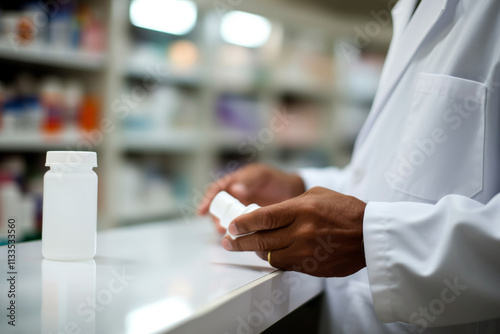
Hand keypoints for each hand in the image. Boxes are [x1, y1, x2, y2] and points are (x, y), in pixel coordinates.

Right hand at [198, 163, 304, 233]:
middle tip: (219, 225)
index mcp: (235, 183)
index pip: (216, 190)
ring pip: (227, 221)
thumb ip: (248, 181)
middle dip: (216, 218)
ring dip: (225, 227)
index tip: (202, 210)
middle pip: (219, 209)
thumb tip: (235, 189)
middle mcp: (235, 199)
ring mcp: (242, 211)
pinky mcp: (251, 223)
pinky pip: (240, 230)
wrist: (294, 192)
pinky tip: (238, 238)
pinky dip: (237, 234)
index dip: (207, 200)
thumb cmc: (276, 179)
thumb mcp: (261, 175)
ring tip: (227, 233)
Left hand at [221, 187, 366, 276]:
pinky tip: (271, 253)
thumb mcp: (317, 195)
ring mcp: (306, 253)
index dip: (243, 223)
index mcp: (301, 210)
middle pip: (261, 240)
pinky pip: (286, 265)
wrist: (369, 234)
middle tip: (228, 241)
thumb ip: (290, 205)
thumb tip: (269, 215)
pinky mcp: (312, 268)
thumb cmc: (344, 210)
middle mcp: (301, 232)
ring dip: (257, 251)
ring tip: (249, 246)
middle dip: (239, 241)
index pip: (263, 218)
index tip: (233, 226)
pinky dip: (276, 259)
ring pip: (270, 256)